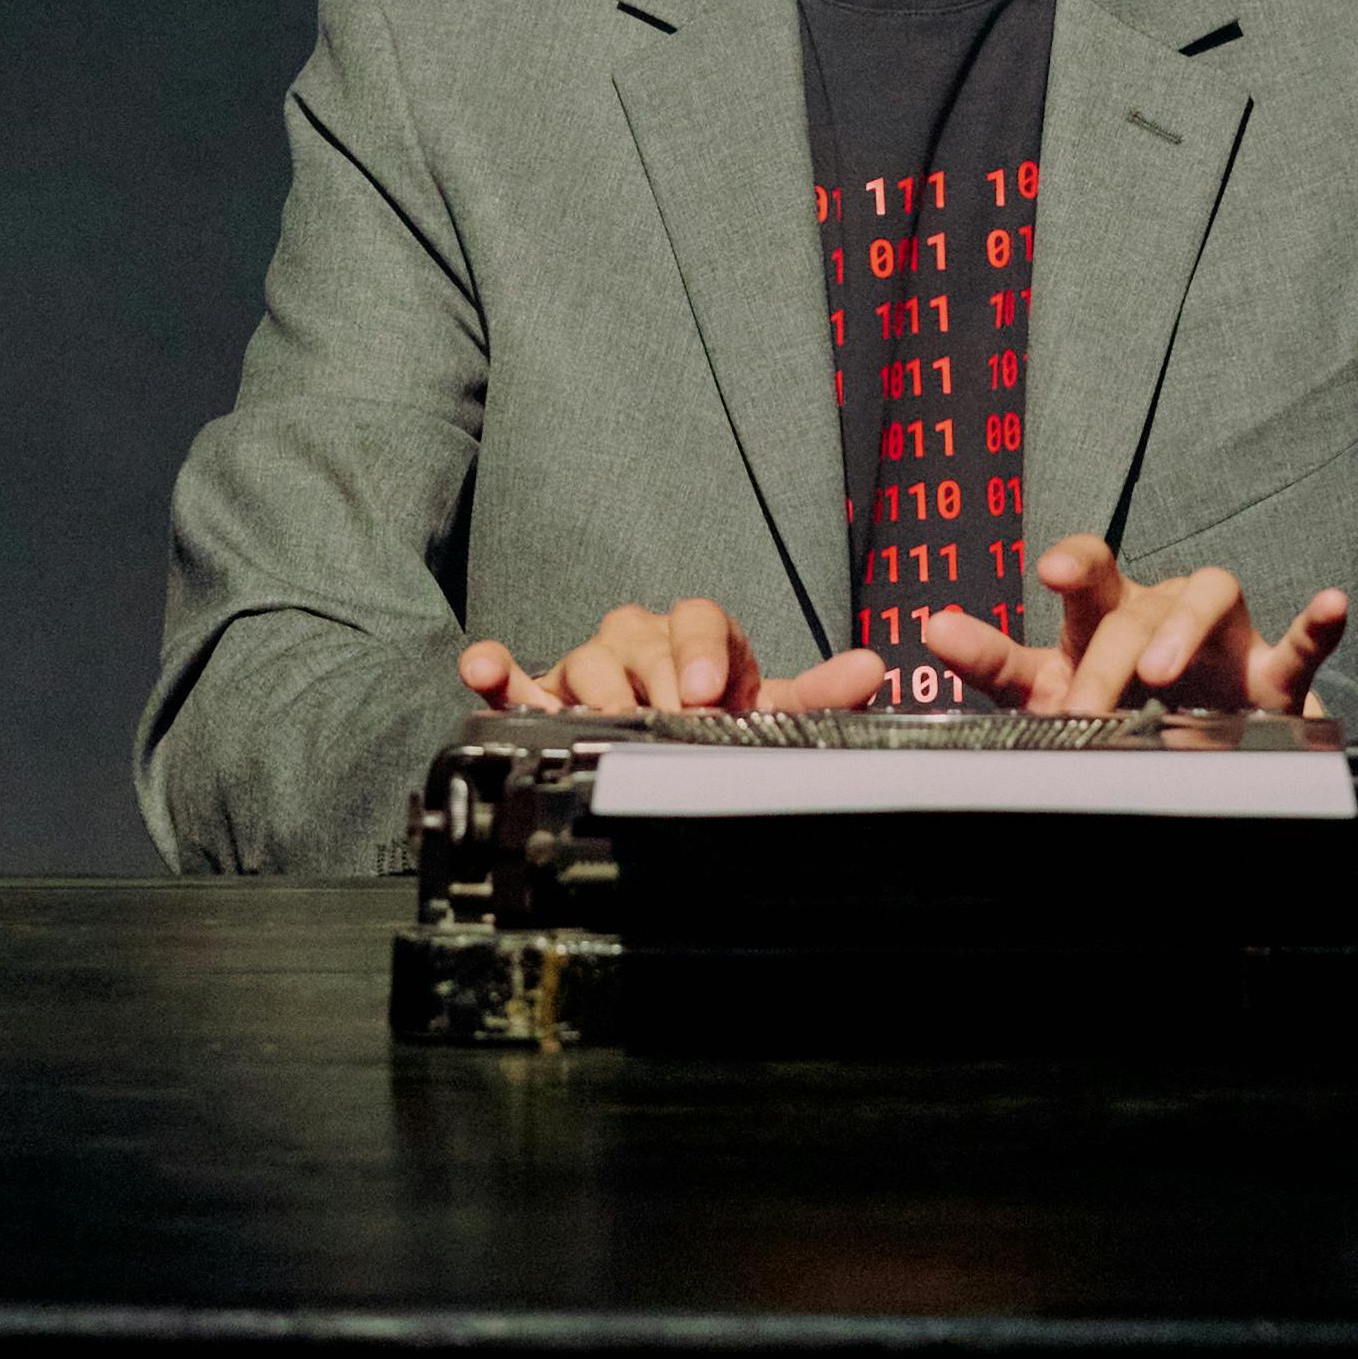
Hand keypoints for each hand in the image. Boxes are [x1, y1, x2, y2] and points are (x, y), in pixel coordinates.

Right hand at [460, 602, 883, 715]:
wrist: (668, 739)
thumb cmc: (716, 718)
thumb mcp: (769, 711)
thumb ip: (818, 696)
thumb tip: (874, 669)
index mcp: (696, 636)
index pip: (698, 619)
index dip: (700, 651)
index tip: (707, 693)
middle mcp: (640, 641)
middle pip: (638, 638)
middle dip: (652, 677)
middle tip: (663, 717)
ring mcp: (589, 665)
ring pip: (583, 659)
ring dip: (594, 686)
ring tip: (605, 717)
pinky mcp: (543, 694)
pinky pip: (514, 677)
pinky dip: (495, 671)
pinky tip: (483, 669)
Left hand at [912, 536, 1349, 716]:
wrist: (1192, 748)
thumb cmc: (1113, 699)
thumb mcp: (1045, 688)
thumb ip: (994, 661)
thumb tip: (930, 628)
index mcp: (1106, 613)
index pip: (1088, 570)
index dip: (1072, 566)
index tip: (1048, 574)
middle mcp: (1161, 610)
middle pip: (1138, 603)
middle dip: (1109, 655)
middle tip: (1084, 708)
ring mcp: (1220, 639)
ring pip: (1212, 593)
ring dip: (1186, 625)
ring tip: (1162, 671)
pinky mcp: (1271, 676)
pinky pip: (1300, 642)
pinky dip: (1316, 623)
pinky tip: (1329, 606)